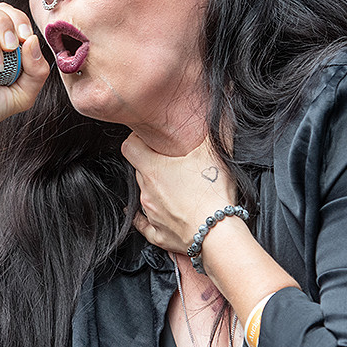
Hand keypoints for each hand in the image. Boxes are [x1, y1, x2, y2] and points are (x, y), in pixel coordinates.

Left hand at [120, 133, 236, 254]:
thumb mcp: (214, 152)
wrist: (217, 232)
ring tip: (174, 187)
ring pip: (145, 195)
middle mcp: (146, 190)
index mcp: (153, 168)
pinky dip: (146, 218)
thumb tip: (217, 112)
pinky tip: (145, 214)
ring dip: (156, 189)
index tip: (147, 139)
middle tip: (169, 161)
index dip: (136, 140)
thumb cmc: (213, 193)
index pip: (129, 146)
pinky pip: (145, 225)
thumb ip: (213, 130)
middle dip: (151, 164)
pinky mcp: (158, 234)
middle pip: (139, 170)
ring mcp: (150, 213)